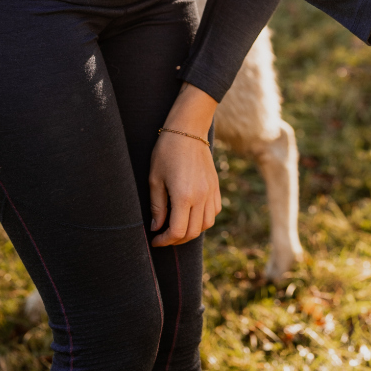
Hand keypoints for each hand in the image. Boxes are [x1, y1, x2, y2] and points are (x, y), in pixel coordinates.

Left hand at [149, 85, 221, 247]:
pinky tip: (192, 214)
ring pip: (206, 224)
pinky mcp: (216, 186)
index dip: (165, 240)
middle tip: (163, 235)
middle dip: (176, 239)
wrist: (188, 130)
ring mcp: (211, 191)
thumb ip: (157, 207)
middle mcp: (201, 197)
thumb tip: (157, 228)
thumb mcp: (155, 179)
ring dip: (192, 230)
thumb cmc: (166, 152)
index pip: (178, 232)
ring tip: (178, 226)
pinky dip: (204, 219)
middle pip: (192, 232)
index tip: (155, 239)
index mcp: (184, 196)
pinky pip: (215, 211)